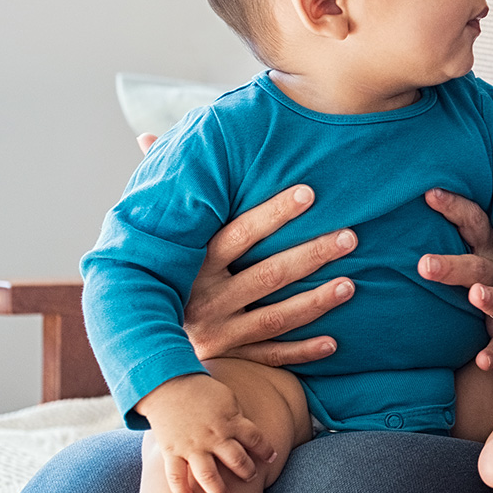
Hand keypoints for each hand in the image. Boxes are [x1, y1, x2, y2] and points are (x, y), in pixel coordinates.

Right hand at [135, 373, 275, 492]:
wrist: (168, 383)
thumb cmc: (201, 389)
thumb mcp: (227, 397)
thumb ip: (237, 417)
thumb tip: (247, 433)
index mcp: (231, 420)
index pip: (256, 438)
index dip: (266, 450)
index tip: (272, 458)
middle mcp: (214, 436)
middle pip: (237, 460)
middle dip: (247, 472)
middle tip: (252, 478)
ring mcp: (193, 446)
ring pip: (209, 475)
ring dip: (218, 490)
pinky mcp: (172, 451)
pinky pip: (176, 476)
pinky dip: (181, 491)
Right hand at [146, 121, 363, 366]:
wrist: (140, 343)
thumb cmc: (161, 271)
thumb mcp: (159, 233)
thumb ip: (167, 189)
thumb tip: (147, 134)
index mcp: (193, 262)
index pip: (238, 234)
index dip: (273, 213)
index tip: (310, 192)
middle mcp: (205, 298)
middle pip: (267, 274)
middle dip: (311, 255)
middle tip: (351, 235)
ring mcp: (219, 332)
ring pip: (275, 316)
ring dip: (316, 302)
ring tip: (351, 284)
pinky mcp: (230, 358)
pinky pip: (270, 357)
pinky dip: (302, 352)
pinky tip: (334, 342)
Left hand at [418, 189, 492, 370]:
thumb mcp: (492, 247)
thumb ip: (466, 232)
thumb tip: (425, 198)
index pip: (474, 222)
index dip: (454, 207)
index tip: (429, 194)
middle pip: (476, 266)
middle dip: (451, 266)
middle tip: (424, 265)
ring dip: (488, 299)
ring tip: (475, 296)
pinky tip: (482, 361)